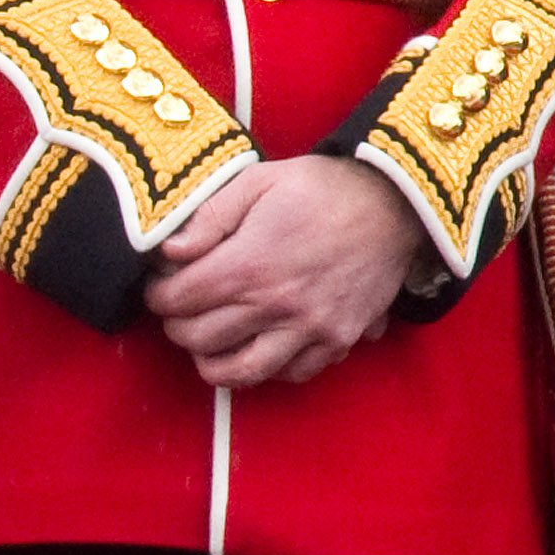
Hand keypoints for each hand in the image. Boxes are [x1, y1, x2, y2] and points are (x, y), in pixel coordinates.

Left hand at [144, 155, 426, 387]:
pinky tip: (259, 348)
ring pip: (240, 372)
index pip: (179, 300)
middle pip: (200, 339)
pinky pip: (291, 374)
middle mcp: (275, 305)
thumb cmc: (324, 187)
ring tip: (208, 345)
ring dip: (212, 362)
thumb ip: (209, 216)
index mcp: (249, 264)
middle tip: (181, 310)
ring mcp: (309, 328)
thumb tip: (169, 251)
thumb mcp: (260, 180)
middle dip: (178, 326)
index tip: (161, 286)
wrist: (396, 201)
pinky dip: (267, 369)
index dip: (158, 295)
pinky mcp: (338, 338)